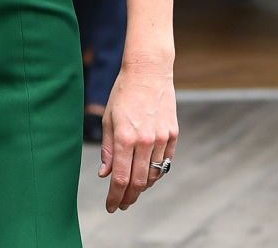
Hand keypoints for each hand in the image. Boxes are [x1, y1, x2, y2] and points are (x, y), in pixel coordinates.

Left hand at [98, 63, 177, 212]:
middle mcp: (144, 141)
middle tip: (121, 204)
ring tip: (132, 191)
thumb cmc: (123, 92)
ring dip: (143, 187)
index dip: (114, 197)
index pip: (120, 178)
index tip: (110, 206)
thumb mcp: (108, 118)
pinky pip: (165, 162)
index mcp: (124, 137)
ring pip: (153, 175)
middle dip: (128, 197)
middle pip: (138, 182)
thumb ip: (107, 148)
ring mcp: (161, 138)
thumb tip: (104, 175)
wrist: (148, 71)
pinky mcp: (173, 134)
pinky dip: (155, 172)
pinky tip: (147, 174)